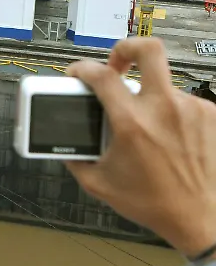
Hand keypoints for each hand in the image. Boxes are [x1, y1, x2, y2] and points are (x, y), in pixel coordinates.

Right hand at [66, 38, 215, 257]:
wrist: (200, 217)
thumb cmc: (153, 203)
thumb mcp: (99, 183)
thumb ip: (75, 158)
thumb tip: (63, 140)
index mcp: (132, 123)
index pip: (101, 75)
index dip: (82, 68)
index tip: (77, 73)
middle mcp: (164, 109)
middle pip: (148, 50)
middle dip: (127, 48)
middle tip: (117, 62)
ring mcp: (190, 109)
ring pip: (162, 84)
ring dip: (148, 96)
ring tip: (145, 124)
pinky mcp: (209, 116)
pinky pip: (182, 102)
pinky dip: (169, 114)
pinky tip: (166, 137)